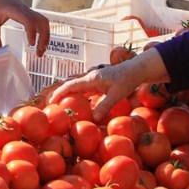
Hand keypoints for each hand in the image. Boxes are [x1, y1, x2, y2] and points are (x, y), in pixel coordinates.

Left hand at [0, 0, 48, 56]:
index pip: (28, 20)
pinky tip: (40, 44)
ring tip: (40, 51)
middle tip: (39, 53)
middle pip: (42, 21)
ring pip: (44, 23)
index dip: (32, 31)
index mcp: (16, 10)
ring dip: (46, 37)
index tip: (31, 44)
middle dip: (44, 38)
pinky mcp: (32, 15)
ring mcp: (31, 12)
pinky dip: (44, 34)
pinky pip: (42, 24)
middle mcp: (26, 11)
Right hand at [51, 49, 166, 120]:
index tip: (51, 102)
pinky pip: (85, 91)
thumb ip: (105, 105)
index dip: (59, 93)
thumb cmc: (128, 80)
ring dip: (68, 96)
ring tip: (60, 107)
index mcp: (91, 79)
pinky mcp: (99, 84)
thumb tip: (93, 118)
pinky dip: (78, 97)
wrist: (137, 70)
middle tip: (51, 106)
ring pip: (77, 88)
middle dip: (60, 94)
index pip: (70, 85)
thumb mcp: (117, 94)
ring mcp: (94, 81)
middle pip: (70, 86)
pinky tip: (78, 105)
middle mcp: (90, 78)